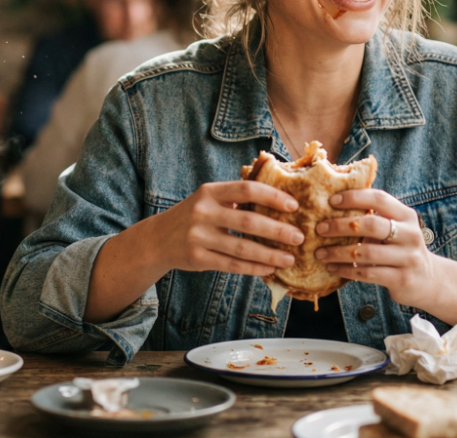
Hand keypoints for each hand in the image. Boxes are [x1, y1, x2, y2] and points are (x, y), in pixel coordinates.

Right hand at [147, 181, 303, 276]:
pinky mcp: (197, 258)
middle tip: (299, 237)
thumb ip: (236, 197)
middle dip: (277, 230)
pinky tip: (269, 269)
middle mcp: (203, 212)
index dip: (272, 196)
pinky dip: (253, 268)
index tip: (293, 206)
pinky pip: (232, 265)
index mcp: (210, 192)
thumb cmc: (194, 216)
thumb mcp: (208, 198)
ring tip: (289, 258)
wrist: (157, 239)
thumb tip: (278, 199)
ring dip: (270, 254)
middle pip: (248, 221)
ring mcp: (199, 237)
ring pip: (242, 248)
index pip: (246, 189)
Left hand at [313, 189, 440, 308]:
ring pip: (366, 252)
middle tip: (319, 228)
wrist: (428, 280)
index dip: (354, 197)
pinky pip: (367, 273)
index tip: (331, 201)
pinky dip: (346, 270)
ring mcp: (407, 257)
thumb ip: (374, 217)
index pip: (379, 199)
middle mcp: (410, 234)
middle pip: (370, 225)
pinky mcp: (401, 279)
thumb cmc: (401, 248)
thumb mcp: (396, 228)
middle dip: (340, 226)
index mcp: (406, 215)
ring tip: (320, 252)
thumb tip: (334, 206)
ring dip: (338, 252)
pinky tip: (332, 268)